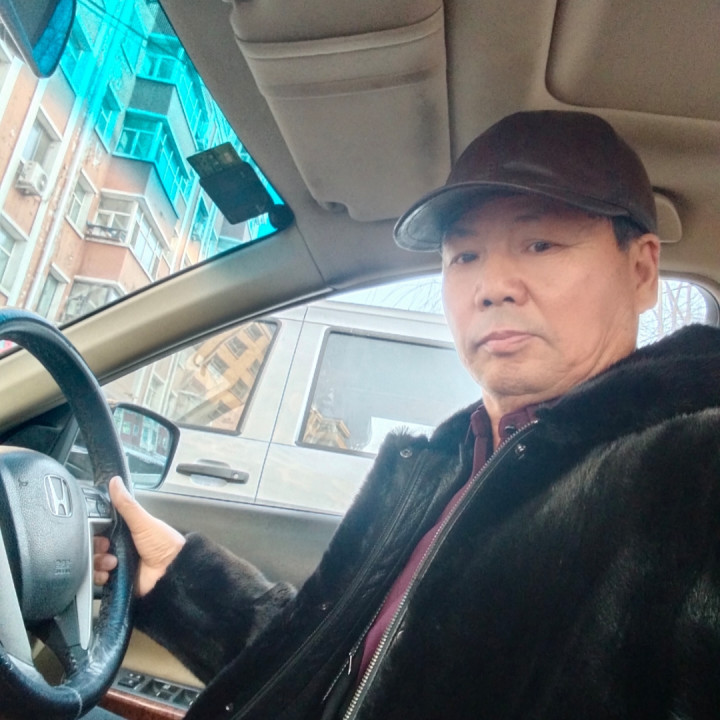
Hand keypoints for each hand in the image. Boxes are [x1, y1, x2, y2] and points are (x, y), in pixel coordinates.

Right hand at [93, 476, 185, 596]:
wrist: (172, 572)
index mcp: (126, 531)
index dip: (95, 529)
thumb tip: (115, 481)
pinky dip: (99, 577)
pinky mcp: (116, 581)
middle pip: (94, 546)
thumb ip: (127, 504)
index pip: (100, 528)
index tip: (97, 529)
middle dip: (96, 547)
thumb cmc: (163, 544)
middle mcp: (120, 547)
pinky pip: (97, 580)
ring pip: (93, 563)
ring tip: (113, 562)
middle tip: (107, 547)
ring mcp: (117, 564)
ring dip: (98, 562)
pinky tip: (109, 574)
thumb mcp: (143, 522)